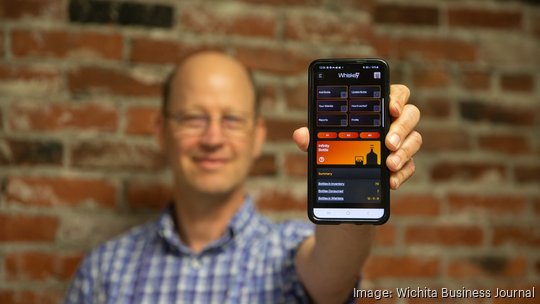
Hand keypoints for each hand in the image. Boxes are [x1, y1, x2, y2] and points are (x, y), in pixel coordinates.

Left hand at [292, 84, 421, 189]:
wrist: (343, 174)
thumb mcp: (322, 140)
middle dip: (401, 128)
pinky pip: (410, 166)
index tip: (390, 108)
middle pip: (411, 115)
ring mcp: (402, 141)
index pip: (397, 93)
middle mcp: (395, 121)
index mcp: (378, 106)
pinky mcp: (404, 163)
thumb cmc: (335, 144)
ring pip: (414, 140)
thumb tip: (301, 135)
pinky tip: (391, 182)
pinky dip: (402, 174)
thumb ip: (313, 136)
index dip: (397, 98)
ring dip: (404, 152)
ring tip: (389, 164)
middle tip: (388, 143)